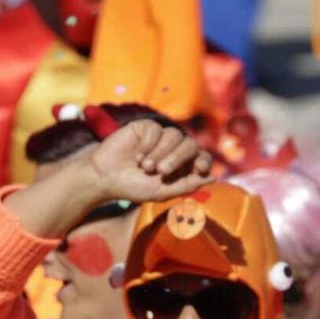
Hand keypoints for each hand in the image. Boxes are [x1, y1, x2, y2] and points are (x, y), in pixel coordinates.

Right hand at [86, 120, 213, 204]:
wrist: (106, 177)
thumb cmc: (134, 187)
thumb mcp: (162, 191)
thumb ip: (187, 185)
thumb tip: (213, 177)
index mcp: (183, 166)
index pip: (202, 158)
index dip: (204, 161)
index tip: (200, 168)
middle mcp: (175, 149)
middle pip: (190, 145)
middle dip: (177, 158)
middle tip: (161, 172)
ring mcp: (162, 137)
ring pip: (174, 136)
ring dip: (160, 153)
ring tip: (145, 167)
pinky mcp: (147, 127)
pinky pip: (156, 130)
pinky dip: (148, 145)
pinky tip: (137, 156)